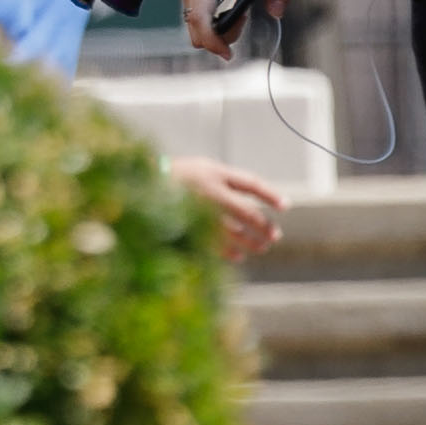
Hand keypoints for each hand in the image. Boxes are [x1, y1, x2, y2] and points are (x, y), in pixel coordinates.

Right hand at [169, 153, 290, 262]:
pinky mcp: (189, 228)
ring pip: (234, 232)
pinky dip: (230, 252)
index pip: (250, 184)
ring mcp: (198, 212)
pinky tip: (239, 256)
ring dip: (251, 242)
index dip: (269, 195)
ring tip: (262, 248)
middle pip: (246, 212)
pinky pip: (215, 245)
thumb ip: (226, 181)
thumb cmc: (176, 176)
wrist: (140, 187)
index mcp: (214, 173)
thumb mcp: (202, 168)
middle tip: (275, 235)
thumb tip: (252, 202)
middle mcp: (209, 192)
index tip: (285, 206)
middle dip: (263, 226)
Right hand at [177, 0, 295, 58]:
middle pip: (194, 27)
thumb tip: (276, 12)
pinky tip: (235, 8)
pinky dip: (212, 19)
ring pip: (193, 22)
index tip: (229, 53)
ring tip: (243, 16)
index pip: (200, 17)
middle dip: (218, 37)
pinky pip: (196, 11)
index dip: (212, 40)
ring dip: (217, 29)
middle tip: (244, 26)